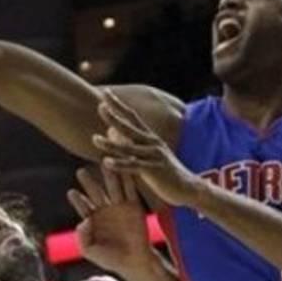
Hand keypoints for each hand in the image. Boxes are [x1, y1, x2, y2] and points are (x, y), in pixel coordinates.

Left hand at [67, 167, 153, 273]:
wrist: (134, 262)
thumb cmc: (110, 258)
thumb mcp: (90, 251)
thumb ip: (83, 238)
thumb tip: (83, 222)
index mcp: (92, 218)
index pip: (83, 206)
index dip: (78, 200)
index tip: (72, 193)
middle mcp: (105, 209)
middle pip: (95, 192)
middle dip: (88, 182)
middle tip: (81, 171)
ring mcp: (120, 206)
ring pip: (113, 187)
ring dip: (109, 175)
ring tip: (104, 163)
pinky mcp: (134, 206)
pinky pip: (130, 191)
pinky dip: (128, 179)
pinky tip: (126, 168)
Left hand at [94, 89, 202, 206]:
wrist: (186, 187)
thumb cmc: (164, 172)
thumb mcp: (148, 154)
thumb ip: (131, 144)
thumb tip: (112, 134)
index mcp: (149, 137)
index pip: (132, 116)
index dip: (119, 105)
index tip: (106, 94)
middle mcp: (152, 142)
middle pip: (129, 127)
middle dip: (114, 116)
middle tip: (99, 105)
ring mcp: (153, 155)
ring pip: (128, 148)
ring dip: (110, 144)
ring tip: (94, 139)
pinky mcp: (153, 170)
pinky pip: (133, 166)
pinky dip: (119, 164)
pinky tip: (106, 162)